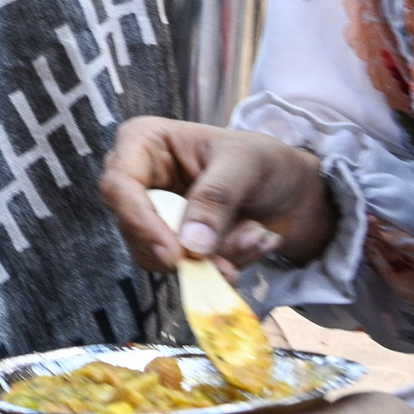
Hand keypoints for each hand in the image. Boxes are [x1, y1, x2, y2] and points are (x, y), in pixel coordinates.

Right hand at [101, 116, 337, 270]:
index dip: (141, 222)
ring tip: (253, 236)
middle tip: (229, 260)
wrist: (294, 191)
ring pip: (157, 256)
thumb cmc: (264, 160)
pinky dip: (220, 266)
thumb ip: (217, 198)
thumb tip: (190, 244)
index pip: (120, 186)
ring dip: (212, 258)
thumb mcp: (245, 165)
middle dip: (186, 249)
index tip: (174, 255)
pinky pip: (182, 270)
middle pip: (133, 227)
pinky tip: (250, 244)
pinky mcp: (172, 245)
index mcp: (143, 143)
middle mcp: (138, 181)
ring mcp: (153, 216)